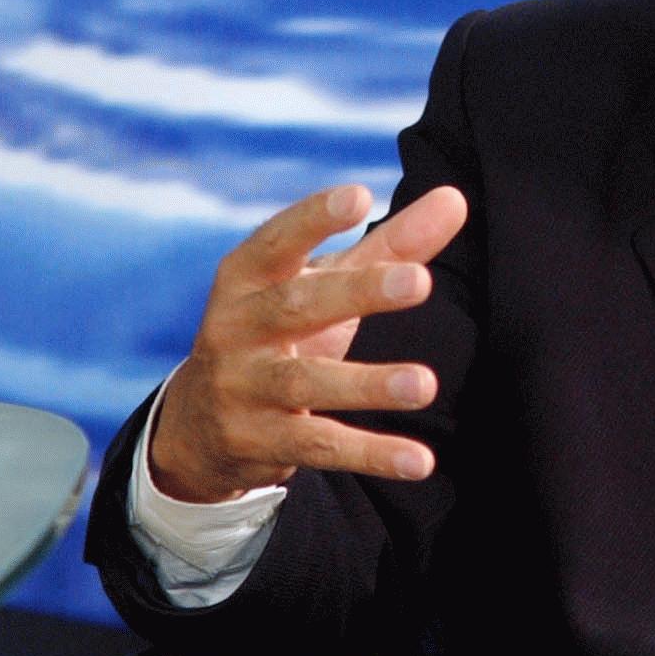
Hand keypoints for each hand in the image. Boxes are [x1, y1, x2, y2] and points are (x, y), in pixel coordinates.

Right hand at [148, 184, 466, 502]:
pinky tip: (419, 461)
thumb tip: (456, 199)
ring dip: (369, 384)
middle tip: (420, 282)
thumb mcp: (321, 285)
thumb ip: (389, 246)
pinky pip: (320, 446)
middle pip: (298, 306)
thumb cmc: (279, 332)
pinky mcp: (260, 441)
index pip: (277, 241)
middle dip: (359, 293)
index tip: (361, 195)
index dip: (314, 218)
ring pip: (307, 383)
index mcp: (246, 279)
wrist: (198, 425)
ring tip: (426, 384)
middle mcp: (235, 329)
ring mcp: (243, 388)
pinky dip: (370, 454)